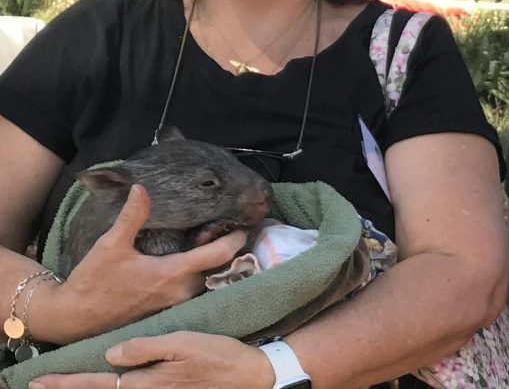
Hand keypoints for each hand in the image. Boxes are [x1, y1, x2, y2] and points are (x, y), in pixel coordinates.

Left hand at [29, 331, 272, 388]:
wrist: (250, 376)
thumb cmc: (219, 355)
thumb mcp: (185, 343)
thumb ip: (147, 348)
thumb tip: (111, 353)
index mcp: (148, 382)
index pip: (100, 385)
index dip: (69, 384)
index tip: (39, 383)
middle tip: (40, 386)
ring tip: (69, 382)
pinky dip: (116, 388)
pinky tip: (112, 379)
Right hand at [42, 185, 247, 342]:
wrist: (75, 318)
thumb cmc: (94, 281)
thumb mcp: (111, 245)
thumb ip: (131, 216)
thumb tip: (142, 188)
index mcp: (172, 274)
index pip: (218, 255)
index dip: (235, 238)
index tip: (243, 223)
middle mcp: (181, 292)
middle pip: (219, 268)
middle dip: (229, 249)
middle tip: (232, 227)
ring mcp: (175, 304)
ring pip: (208, 280)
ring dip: (216, 263)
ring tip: (218, 240)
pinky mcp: (168, 310)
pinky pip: (195, 291)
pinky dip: (203, 275)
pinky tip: (198, 260)